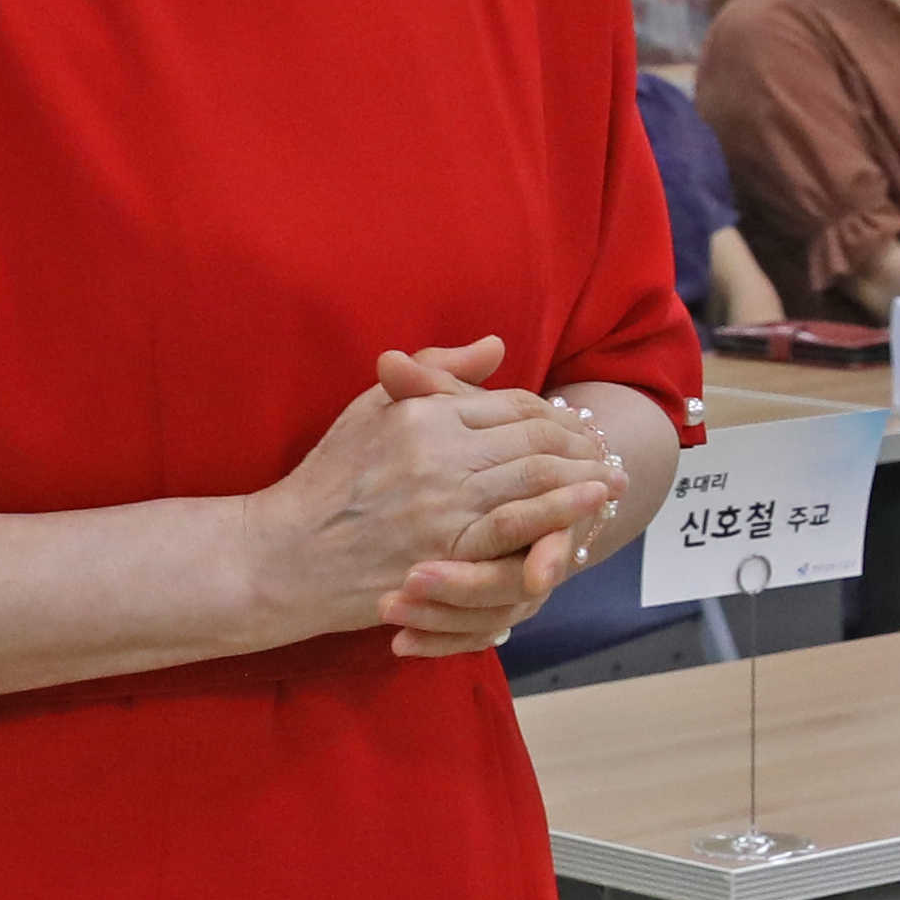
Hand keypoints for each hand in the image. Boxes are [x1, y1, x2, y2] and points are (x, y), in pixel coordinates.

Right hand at [261, 339, 611, 648]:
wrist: (284, 554)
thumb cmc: (326, 483)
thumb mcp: (371, 411)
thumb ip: (436, 373)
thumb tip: (495, 344)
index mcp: (424, 413)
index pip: (511, 405)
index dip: (552, 413)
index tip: (576, 423)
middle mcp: (439, 450)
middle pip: (534, 437)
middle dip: (579, 442)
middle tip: (608, 449)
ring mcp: (445, 501)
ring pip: (535, 475)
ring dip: (584, 474)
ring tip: (614, 478)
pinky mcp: (449, 548)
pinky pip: (518, 524)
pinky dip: (560, 510)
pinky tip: (590, 504)